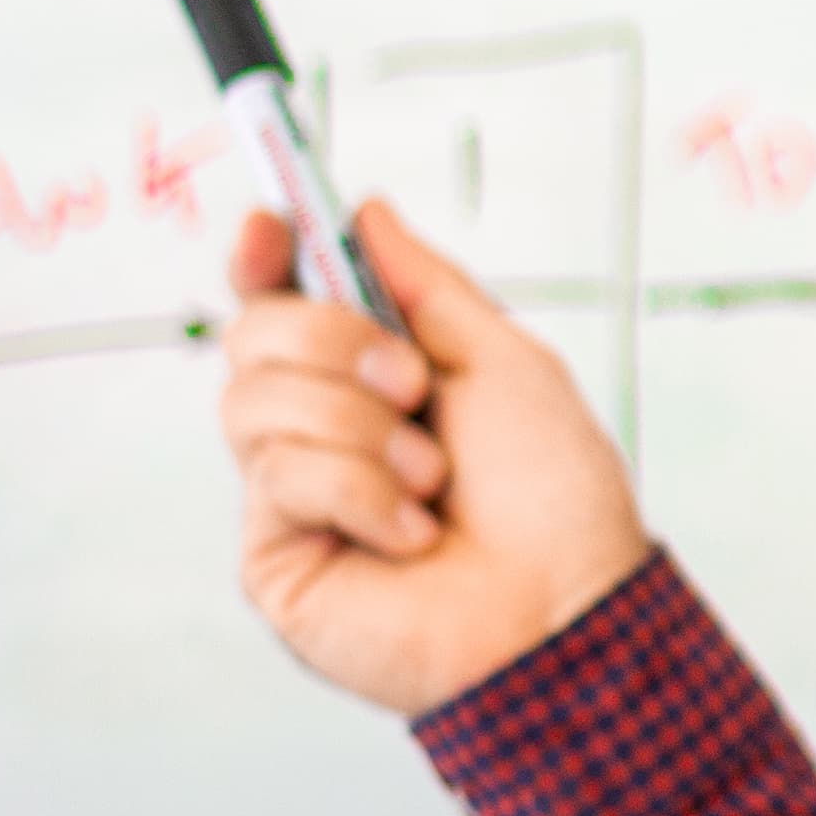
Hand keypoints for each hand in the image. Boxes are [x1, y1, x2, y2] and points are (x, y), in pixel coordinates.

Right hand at [217, 196, 650, 717]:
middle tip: (414, 386)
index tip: (270, 225)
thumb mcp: (504, 362)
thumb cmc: (553, 497)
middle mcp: (319, 429)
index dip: (263, 257)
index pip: (282, 302)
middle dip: (336, 342)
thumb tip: (366, 211)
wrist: (564, 604)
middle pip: (252, 334)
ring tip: (430, 477)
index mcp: (371, 378)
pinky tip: (412, 534)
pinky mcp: (273, 554)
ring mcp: (289, 492)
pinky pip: (281, 476)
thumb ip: (427, 285)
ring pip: (254, 400)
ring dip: (362, 426)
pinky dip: (363, 492)